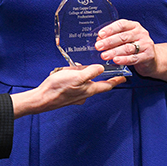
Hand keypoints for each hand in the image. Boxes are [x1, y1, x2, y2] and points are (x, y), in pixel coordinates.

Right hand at [11, 64, 125, 117]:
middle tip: (94, 66)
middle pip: (95, 83)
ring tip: (72, 68)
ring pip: (84, 83)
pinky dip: (72, 77)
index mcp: (89, 90)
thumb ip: (90, 72)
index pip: (107, 85)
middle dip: (96, 74)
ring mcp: (76, 95)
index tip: (124, 77)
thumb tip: (101, 68)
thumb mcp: (77, 76)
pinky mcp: (67, 94)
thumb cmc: (58, 88)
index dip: (116, 80)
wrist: (42, 99)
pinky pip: (74, 84)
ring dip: (81, 74)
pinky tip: (65, 74)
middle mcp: (84, 94)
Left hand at [95, 19, 156, 77]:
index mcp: (134, 26)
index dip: (110, 29)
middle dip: (109, 42)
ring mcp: (146, 44)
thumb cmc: (135, 46)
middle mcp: (141, 33)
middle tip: (98, 46)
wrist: (152, 58)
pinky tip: (116, 60)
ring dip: (114, 52)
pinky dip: (124, 59)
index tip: (100, 34)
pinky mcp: (148, 56)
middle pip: (123, 37)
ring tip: (104, 55)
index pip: (121, 24)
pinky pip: (134, 58)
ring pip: (127, 48)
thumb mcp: (125, 39)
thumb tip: (99, 39)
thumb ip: (113, 38)